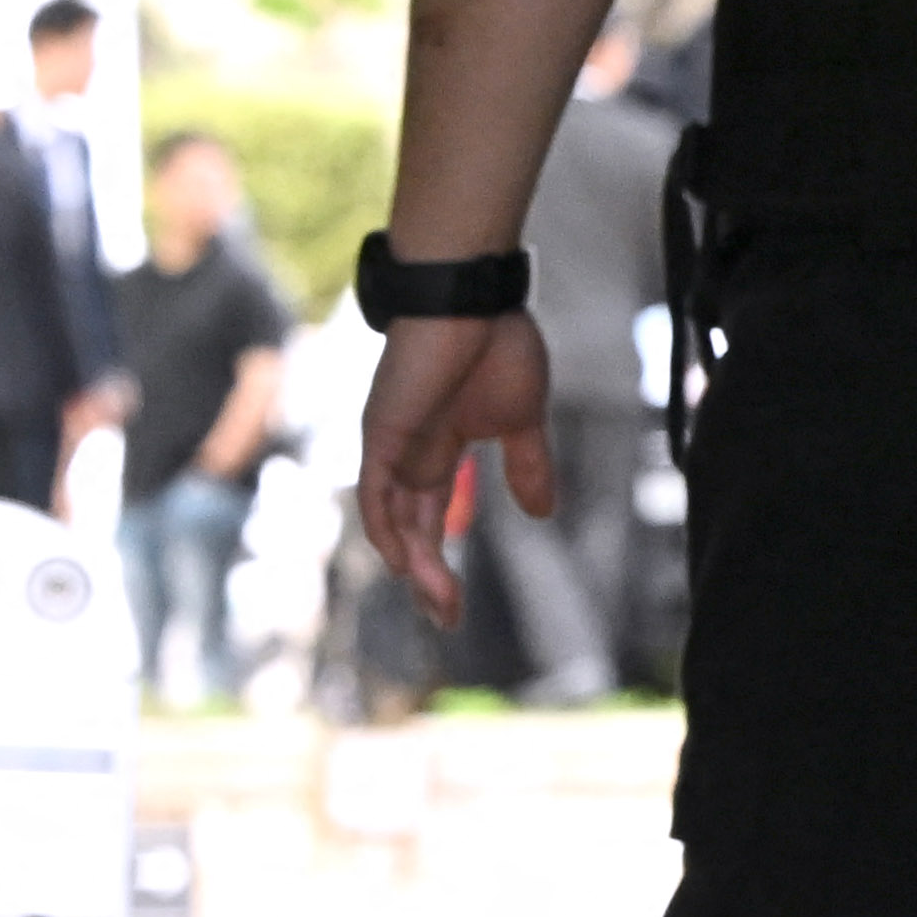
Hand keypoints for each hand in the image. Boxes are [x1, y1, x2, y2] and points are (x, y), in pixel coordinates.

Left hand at [354, 307, 554, 624]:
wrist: (472, 296)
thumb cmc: (497, 343)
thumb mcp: (522, 419)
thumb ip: (528, 466)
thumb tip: (541, 514)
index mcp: (439, 449)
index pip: (430, 517)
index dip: (439, 561)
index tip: (457, 604)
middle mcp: (409, 454)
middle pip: (409, 531)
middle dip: (427, 579)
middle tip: (448, 619)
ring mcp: (393, 446)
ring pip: (392, 523)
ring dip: (414, 567)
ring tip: (442, 604)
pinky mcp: (383, 434)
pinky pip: (375, 495)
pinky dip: (386, 532)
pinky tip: (406, 564)